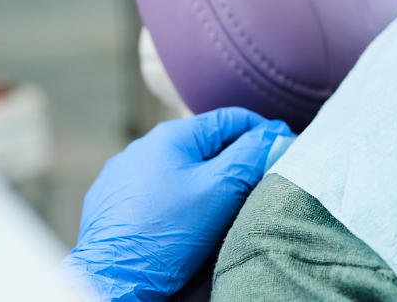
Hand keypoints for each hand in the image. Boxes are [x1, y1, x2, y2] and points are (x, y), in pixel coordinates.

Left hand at [60, 107, 292, 301]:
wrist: (113, 277)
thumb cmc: (166, 233)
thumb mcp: (219, 190)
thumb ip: (250, 156)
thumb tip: (276, 135)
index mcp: (171, 135)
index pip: (232, 119)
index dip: (264, 132)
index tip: (283, 150)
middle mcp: (143, 147)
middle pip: (206, 145)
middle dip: (234, 161)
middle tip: (257, 185)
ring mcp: (123, 175)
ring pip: (180, 169)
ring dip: (205, 181)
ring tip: (221, 208)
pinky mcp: (113, 202)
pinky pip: (156, 191)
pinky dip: (177, 199)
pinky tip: (184, 221)